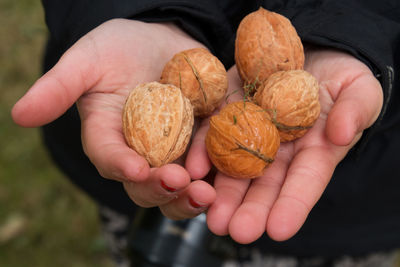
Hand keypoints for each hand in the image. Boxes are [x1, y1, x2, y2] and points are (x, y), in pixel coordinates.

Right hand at [12, 19, 215, 218]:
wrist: (160, 41)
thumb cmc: (118, 49)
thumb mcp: (87, 61)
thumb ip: (59, 87)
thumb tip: (19, 114)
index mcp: (110, 138)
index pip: (110, 158)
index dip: (120, 165)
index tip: (134, 168)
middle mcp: (141, 152)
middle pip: (148, 183)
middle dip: (161, 188)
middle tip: (178, 184)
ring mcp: (174, 150)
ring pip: (181, 184)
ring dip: (192, 193)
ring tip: (205, 193)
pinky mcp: (202, 139)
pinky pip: (212, 161)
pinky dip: (219, 168)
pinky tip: (229, 169)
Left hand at [186, 48, 382, 242]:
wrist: (306, 50)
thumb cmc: (339, 75)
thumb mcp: (358, 89)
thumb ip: (355, 110)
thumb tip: (341, 134)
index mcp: (312, 152)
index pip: (303, 183)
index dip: (292, 206)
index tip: (278, 230)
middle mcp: (277, 151)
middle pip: (263, 186)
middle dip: (250, 210)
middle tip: (236, 231)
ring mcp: (251, 134)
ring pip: (235, 169)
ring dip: (221, 194)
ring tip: (211, 217)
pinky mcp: (229, 113)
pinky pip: (213, 135)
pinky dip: (204, 152)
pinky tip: (194, 169)